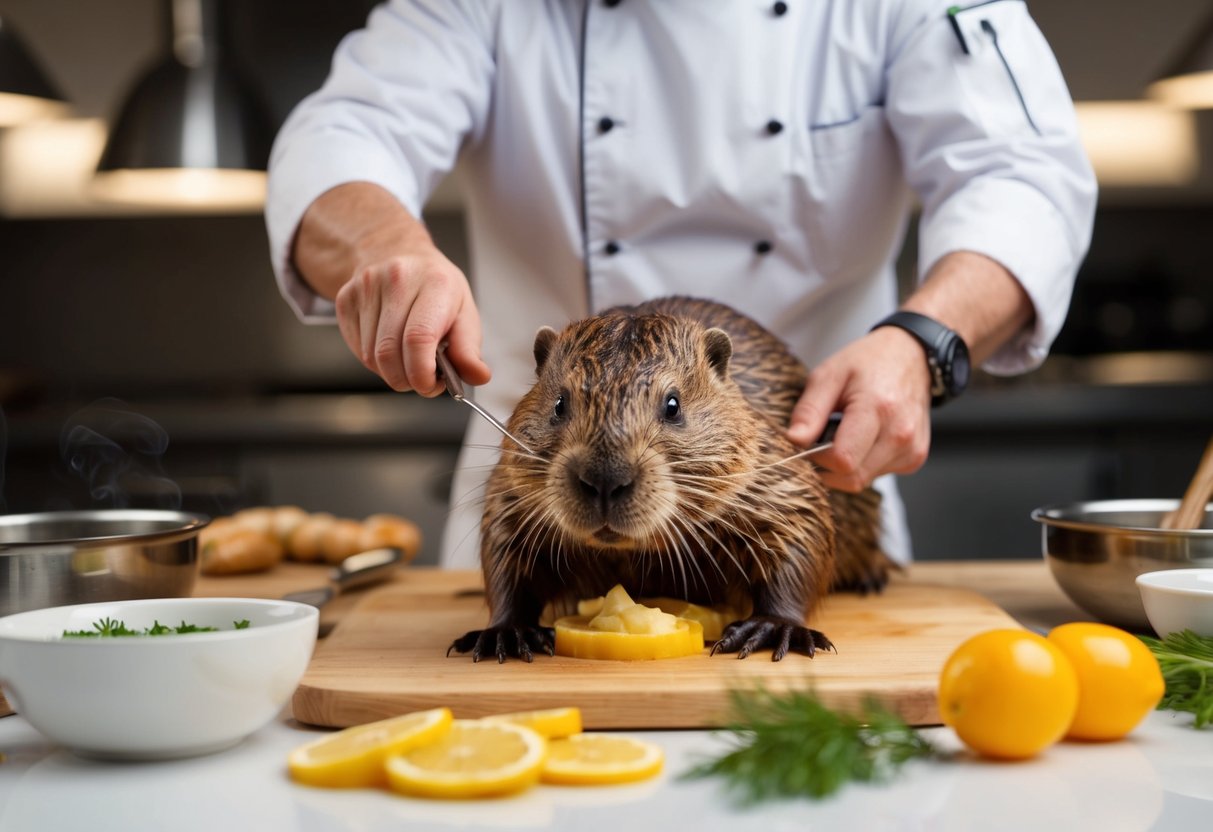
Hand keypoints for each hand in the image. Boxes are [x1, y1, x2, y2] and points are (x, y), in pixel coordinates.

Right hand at [292, 182, 490, 396]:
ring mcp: (365, 287)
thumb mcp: (464, 311)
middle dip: (406, 380)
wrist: (394, 251)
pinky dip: (375, 361)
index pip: (418, 338)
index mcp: (434, 282)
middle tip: (422, 379)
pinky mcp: (344, 299)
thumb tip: (478, 376)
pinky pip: (357, 349)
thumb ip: (469, 349)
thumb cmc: (435, 286)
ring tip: (408, 359)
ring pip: (370, 356)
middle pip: (389, 352)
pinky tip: (390, 346)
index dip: (422, 373)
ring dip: (391, 372)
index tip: (430, 386)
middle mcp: (396, 279)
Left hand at [786, 327, 932, 491]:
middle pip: (852, 477)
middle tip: (823, 437)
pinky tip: (864, 438)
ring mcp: (912, 449)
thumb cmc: (867, 362)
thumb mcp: (828, 375)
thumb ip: (809, 410)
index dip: (817, 458)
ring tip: (847, 432)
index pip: (843, 460)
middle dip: (828, 465)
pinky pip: (877, 475)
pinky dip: (863, 463)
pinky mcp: (915, 458)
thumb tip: (793, 441)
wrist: (910, 357)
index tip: (809, 441)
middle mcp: (901, 434)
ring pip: (863, 480)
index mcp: (879, 409)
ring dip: (846, 465)